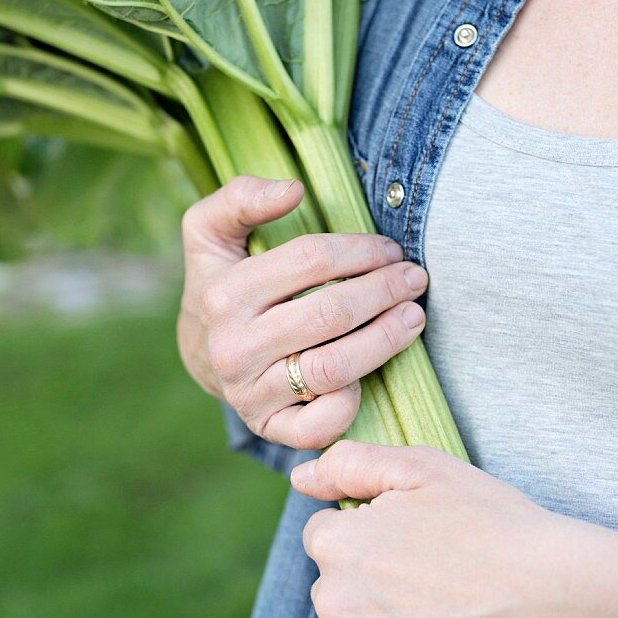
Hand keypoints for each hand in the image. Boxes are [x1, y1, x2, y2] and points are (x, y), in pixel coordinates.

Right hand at [177, 176, 427, 447]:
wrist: (202, 351)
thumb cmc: (223, 280)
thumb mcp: (212, 230)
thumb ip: (242, 196)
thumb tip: (293, 190)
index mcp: (224, 294)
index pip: (310, 260)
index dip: (361, 250)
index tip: (390, 249)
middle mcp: (234, 348)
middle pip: (331, 314)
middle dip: (385, 291)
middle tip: (415, 278)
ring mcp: (251, 394)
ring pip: (335, 368)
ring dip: (386, 340)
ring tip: (413, 317)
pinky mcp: (269, 428)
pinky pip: (322, 425)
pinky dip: (352, 402)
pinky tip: (370, 375)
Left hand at [291, 441, 617, 617]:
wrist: (552, 591)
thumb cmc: (490, 520)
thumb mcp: (421, 467)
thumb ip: (349, 464)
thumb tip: (301, 477)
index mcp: (337, 543)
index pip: (324, 536)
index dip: (368, 531)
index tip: (411, 537)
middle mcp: (335, 600)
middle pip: (333, 587)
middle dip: (367, 580)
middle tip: (429, 574)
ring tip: (431, 614)